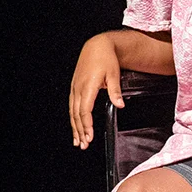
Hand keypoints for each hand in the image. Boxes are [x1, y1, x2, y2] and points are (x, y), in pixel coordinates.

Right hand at [69, 34, 122, 149]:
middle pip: (77, 114)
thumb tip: (120, 105)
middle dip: (80, 131)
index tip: (90, 136)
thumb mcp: (114, 74)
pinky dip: (73, 119)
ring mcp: (75, 88)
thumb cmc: (106, 58)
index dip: (87, 124)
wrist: (96, 46)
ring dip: (75, 128)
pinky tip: (76, 128)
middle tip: (83, 145)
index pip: (85, 110)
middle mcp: (78, 88)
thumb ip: (115, 91)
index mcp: (88, 85)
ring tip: (78, 142)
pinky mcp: (75, 88)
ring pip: (72, 112)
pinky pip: (72, 106)